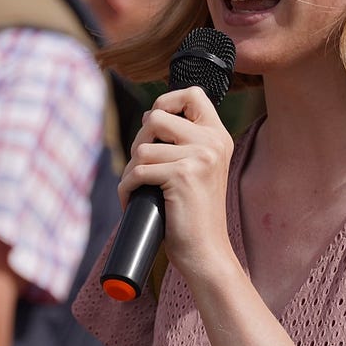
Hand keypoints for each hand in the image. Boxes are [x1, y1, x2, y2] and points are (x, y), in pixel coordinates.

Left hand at [120, 87, 233, 276]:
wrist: (206, 251)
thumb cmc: (194, 214)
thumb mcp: (198, 168)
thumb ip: (184, 142)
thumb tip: (149, 117)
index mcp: (218, 136)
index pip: (192, 94)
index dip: (166, 101)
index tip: (155, 124)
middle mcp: (212, 142)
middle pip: (156, 117)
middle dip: (139, 142)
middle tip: (142, 167)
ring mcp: (199, 157)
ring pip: (142, 148)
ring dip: (130, 170)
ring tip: (139, 188)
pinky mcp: (182, 175)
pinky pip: (137, 171)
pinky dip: (127, 188)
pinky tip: (133, 200)